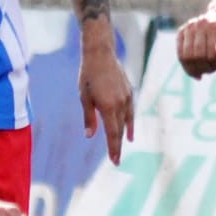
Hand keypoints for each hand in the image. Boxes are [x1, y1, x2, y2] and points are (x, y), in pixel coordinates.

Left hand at [79, 48, 135, 163]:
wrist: (101, 54)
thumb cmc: (88, 76)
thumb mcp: (84, 97)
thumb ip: (89, 118)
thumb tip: (90, 136)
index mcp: (108, 107)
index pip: (112, 133)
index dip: (113, 148)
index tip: (115, 161)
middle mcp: (120, 104)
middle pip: (120, 130)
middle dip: (117, 146)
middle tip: (116, 160)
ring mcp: (126, 98)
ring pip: (126, 122)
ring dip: (123, 136)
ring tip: (121, 147)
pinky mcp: (129, 92)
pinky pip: (130, 112)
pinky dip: (130, 123)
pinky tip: (129, 132)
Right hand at [176, 9, 215, 78]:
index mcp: (212, 27)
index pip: (211, 55)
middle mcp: (198, 25)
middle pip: (197, 57)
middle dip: (205, 68)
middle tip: (213, 70)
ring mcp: (188, 28)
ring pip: (186, 57)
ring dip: (195, 70)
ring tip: (204, 72)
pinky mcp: (181, 32)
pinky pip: (180, 54)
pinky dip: (186, 66)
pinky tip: (194, 72)